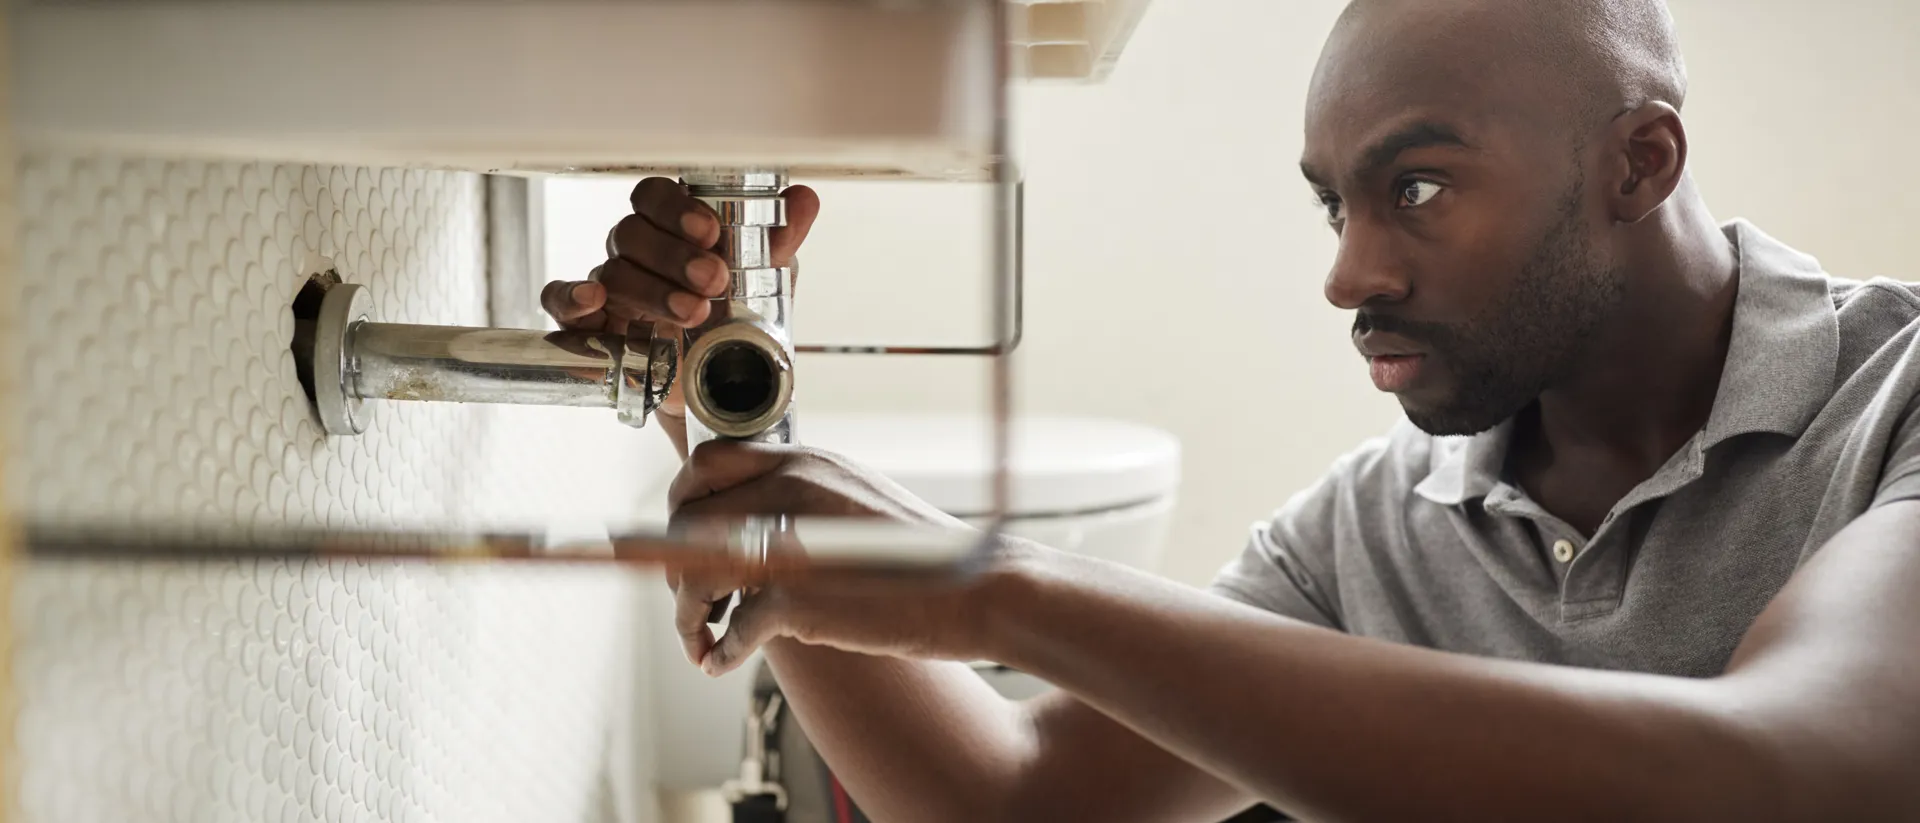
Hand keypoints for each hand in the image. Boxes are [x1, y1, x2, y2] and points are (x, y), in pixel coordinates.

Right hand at [540, 177, 820, 417]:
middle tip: (713, 280)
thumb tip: (803, 199)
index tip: (710, 232)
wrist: (722, 389)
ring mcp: (610, 288)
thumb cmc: (734, 321)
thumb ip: (778, 241)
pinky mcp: (591, 327)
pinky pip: (561, 302)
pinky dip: (571, 297)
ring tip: (694, 314)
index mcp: (672, 230)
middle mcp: (636, 253)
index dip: (677, 209)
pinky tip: (595, 300)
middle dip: (674, 256)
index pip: (655, 197)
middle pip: (632, 232)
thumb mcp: (765, 282)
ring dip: (653, 290)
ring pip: (612, 271)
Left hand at [666, 440, 1024, 675]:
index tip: (681, 538)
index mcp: (806, 460)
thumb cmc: (923, 557)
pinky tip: (721, 663)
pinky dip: (719, 650)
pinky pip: (732, 627)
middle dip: (674, 566)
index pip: (706, 462)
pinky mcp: (798, 597)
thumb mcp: (856, 500)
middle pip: (687, 518)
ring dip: (687, 614)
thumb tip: (750, 520)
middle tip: (695, 601)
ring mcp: (791, 540)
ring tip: (701, 639)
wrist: (980, 589)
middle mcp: (791, 489)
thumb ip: (804, 499)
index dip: (682, 502)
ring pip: (694, 572)